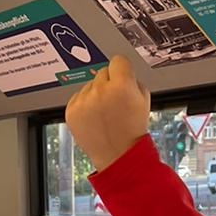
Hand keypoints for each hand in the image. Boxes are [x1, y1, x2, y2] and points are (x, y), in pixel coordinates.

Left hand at [64, 58, 152, 172]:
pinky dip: (85, 105)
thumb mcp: (144, 99)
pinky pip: (78, 97)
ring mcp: (83, 101)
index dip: (122, 70)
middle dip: (109, 83)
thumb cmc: (132, 129)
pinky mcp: (71, 111)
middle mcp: (100, 90)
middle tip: (115, 102)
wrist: (117, 155)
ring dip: (96, 94)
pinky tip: (94, 118)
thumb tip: (121, 70)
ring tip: (105, 114)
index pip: (118, 60)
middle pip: (103, 72)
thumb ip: (133, 79)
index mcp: (122, 85)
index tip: (123, 77)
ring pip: (90, 85)